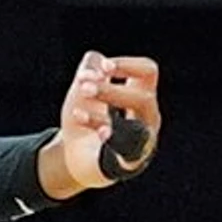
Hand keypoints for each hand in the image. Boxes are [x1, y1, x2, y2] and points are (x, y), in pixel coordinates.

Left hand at [48, 50, 160, 192]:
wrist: (74, 158)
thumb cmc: (86, 121)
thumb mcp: (83, 92)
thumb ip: (90, 73)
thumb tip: (97, 60)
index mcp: (140, 96)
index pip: (148, 72)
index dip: (129, 65)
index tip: (104, 67)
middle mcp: (147, 118)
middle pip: (142, 98)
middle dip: (110, 90)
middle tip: (83, 87)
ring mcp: (142, 142)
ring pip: (137, 127)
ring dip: (105, 118)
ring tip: (76, 109)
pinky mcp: (128, 162)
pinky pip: (125, 149)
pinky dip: (109, 136)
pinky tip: (96, 130)